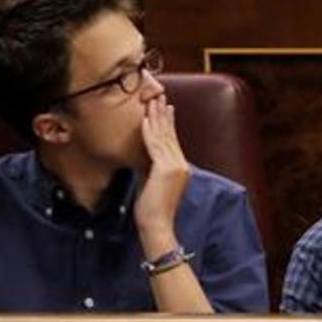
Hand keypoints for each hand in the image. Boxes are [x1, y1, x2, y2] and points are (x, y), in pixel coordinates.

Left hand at [136, 95, 190, 250]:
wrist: (157, 225)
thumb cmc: (152, 211)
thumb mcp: (152, 184)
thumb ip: (150, 169)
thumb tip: (140, 159)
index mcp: (181, 168)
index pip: (173, 141)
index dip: (168, 123)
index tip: (163, 108)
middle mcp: (181, 165)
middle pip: (170, 134)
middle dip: (163, 114)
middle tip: (159, 96)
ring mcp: (176, 166)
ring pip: (164, 136)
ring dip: (156, 117)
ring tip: (152, 101)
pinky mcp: (166, 169)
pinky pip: (155, 145)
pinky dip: (149, 131)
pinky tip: (144, 119)